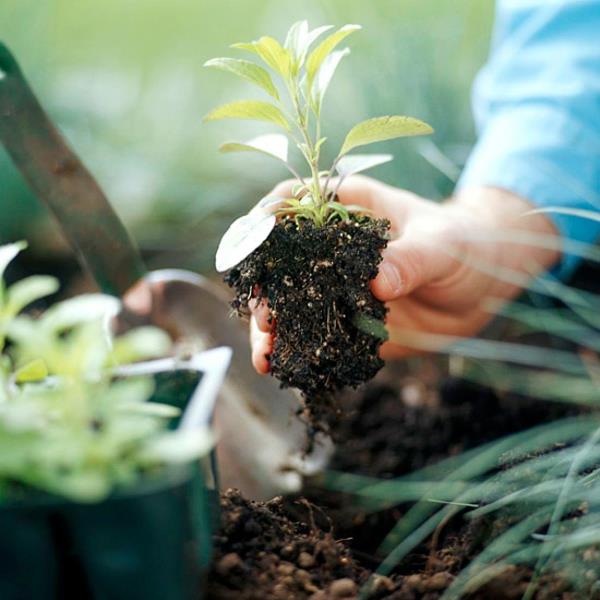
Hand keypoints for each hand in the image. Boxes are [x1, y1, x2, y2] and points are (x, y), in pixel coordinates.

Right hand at [250, 176, 560, 372]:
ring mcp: (333, 287)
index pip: (294, 203)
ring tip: (266, 355)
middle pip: (280, 262)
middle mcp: (329, 248)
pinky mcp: (343, 320)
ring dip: (271, 329)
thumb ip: (410, 259)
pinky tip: (282, 368)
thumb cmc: (462, 245)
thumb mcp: (442, 245)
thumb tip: (378, 282)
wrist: (478, 288)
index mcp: (346, 209)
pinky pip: (313, 334)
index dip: (267, 218)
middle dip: (265, 288)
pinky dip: (296, 351)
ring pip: (289, 304)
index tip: (251, 238)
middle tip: (266, 317)